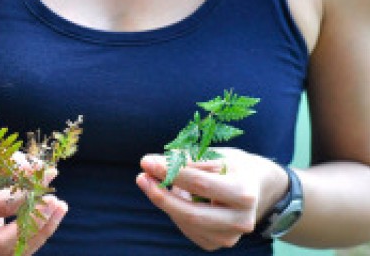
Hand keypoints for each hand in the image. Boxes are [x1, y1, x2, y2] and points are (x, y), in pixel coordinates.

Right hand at [0, 132, 67, 254]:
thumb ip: (10, 159)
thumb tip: (41, 171)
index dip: (28, 191)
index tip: (48, 173)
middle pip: (1, 242)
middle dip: (35, 223)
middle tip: (56, 200)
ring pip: (9, 251)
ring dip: (39, 232)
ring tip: (59, 207)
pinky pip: (9, 247)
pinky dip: (31, 233)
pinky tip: (48, 212)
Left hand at [136, 148, 286, 249]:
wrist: (256, 188)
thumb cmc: (232, 165)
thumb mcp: (215, 154)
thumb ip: (186, 159)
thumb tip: (152, 163)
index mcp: (243, 192)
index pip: (199, 183)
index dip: (170, 172)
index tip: (146, 161)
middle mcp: (240, 221)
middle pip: (191, 213)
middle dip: (161, 195)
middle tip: (141, 176)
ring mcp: (229, 237)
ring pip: (186, 222)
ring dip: (165, 201)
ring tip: (156, 179)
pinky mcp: (216, 243)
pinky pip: (186, 227)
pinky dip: (175, 209)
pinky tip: (175, 195)